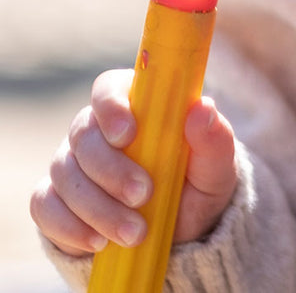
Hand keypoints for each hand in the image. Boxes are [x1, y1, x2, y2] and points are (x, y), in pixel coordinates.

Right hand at [30, 69, 238, 256]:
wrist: (179, 232)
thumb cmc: (198, 186)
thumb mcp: (215, 167)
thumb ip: (214, 138)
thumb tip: (203, 108)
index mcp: (137, 105)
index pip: (109, 87)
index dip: (111, 106)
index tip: (128, 134)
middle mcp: (97, 129)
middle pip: (83, 134)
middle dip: (111, 169)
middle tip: (143, 195)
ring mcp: (72, 163)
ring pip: (65, 173)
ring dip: (98, 206)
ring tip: (135, 232)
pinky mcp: (55, 199)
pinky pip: (44, 206)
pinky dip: (70, 226)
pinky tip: (99, 243)